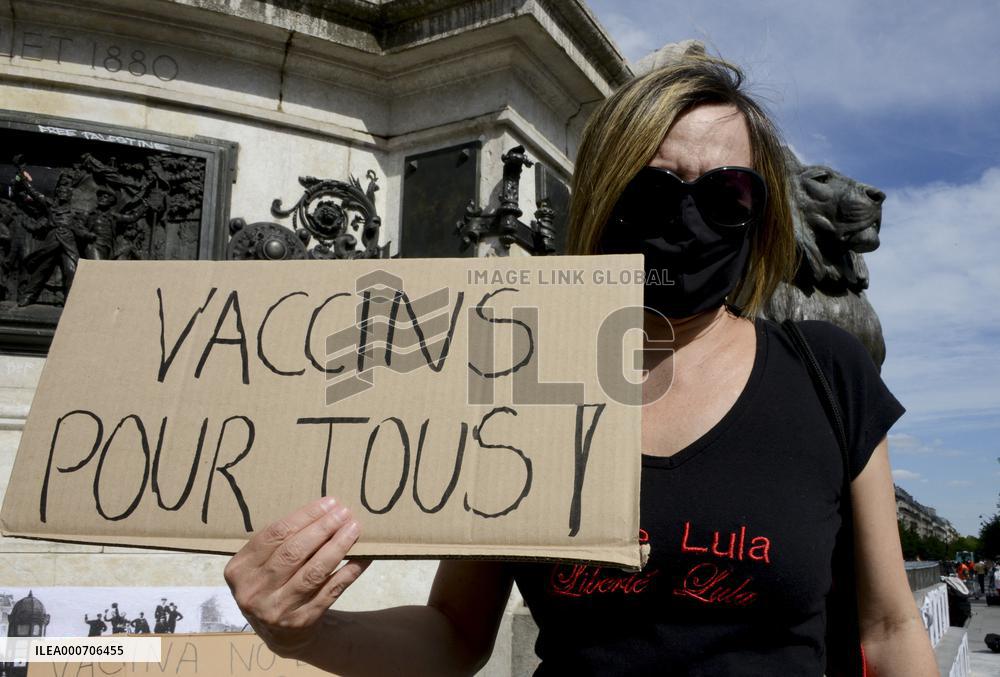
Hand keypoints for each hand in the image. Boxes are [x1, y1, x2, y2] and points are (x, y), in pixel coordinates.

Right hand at [224, 497, 368, 657]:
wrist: (281, 635)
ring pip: (314, 571)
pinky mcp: (302, 621)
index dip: (305, 516)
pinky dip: (349, 570)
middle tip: (344, 513)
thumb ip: (281, 543)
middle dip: (323, 528)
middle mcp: (254, 591)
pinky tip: (362, 556)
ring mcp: (277, 609)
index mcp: (240, 569)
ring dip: (337, 546)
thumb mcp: (262, 566)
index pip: (275, 534)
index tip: (328, 503)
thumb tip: (324, 511)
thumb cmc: (273, 585)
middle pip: (293, 551)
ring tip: (353, 528)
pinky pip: (331, 590)